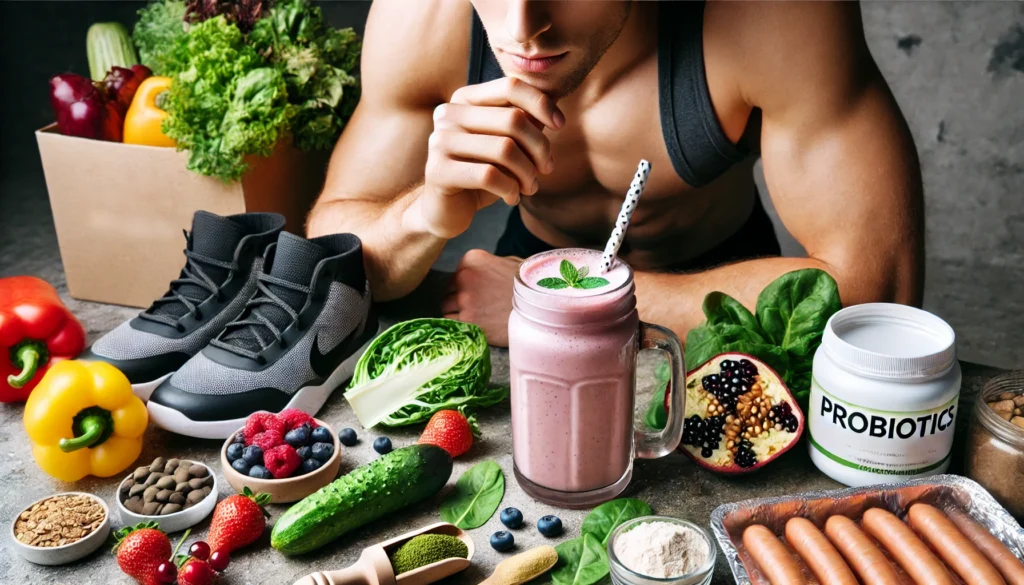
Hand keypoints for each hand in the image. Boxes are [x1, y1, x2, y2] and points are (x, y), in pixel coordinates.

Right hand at [416, 78, 563, 238]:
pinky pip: (489, 175)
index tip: (560, 124)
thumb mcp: (506, 144)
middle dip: (540, 148)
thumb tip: (553, 112)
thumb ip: (525, 124)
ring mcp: (440, 141)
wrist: (446, 208)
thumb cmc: (481, 172)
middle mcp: (448, 114)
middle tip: (546, 169)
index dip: (541, 103)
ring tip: (530, 187)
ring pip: (504, 149)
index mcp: (465, 100)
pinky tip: (512, 198)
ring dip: (527, 173)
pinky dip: (510, 189)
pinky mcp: (437, 170)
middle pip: (513, 119)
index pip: (510, 87)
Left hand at [442, 249, 520, 346]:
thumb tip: (478, 273)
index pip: (455, 274)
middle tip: (476, 307)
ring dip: (457, 313)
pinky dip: (461, 325)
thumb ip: (487, 266)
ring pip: (446, 307)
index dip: (464, 285)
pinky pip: (452, 323)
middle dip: (458, 298)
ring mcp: (464, 300)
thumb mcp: (508, 264)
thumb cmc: (527, 285)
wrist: (541, 307)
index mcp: (472, 259)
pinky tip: (475, 325)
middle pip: (448, 291)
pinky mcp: (468, 321)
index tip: (476, 292)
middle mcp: (464, 277)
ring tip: (476, 317)